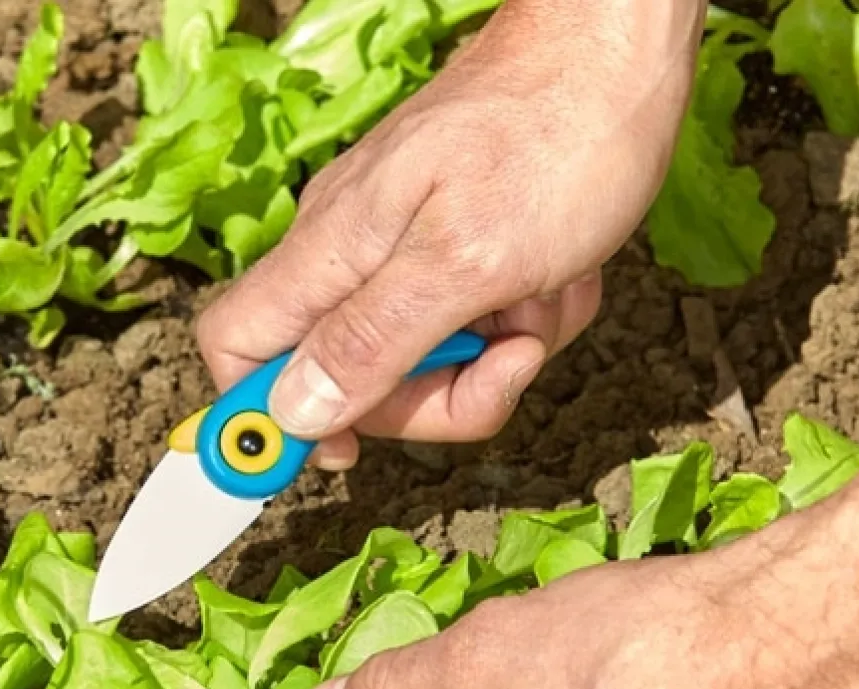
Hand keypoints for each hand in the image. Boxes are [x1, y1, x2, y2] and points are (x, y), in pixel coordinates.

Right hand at [196, 0, 702, 470]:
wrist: (622, 63)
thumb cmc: (550, 142)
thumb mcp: (465, 260)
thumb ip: (372, 339)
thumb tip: (291, 413)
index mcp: (331, 256)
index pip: (236, 346)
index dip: (265, 417)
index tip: (340, 455)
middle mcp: (357, 262)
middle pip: (352, 385)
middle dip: (438, 397)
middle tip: (505, 356)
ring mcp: (412, 263)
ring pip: (428, 368)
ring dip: (497, 356)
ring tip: (543, 297)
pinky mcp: (463, 263)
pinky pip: (479, 335)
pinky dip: (526, 323)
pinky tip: (558, 281)